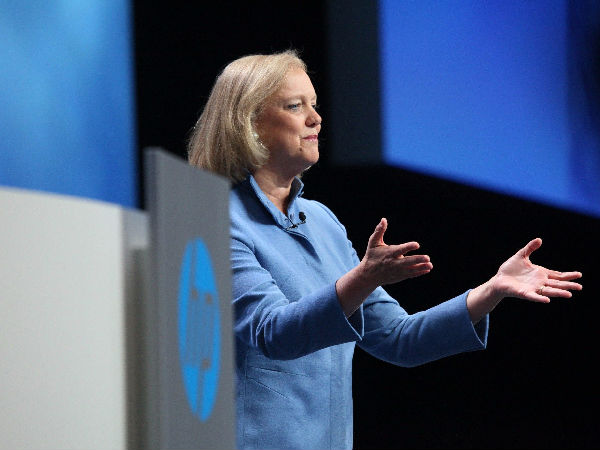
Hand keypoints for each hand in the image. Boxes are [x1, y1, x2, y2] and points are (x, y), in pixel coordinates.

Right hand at [335, 218, 431, 316]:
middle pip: (407, 261)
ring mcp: (398, 271)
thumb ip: (379, 231)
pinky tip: (427, 269)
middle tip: (427, 258)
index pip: (400, 250)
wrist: (368, 275)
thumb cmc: (372, 256)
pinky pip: (411, 274)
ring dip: (421, 267)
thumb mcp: (373, 243)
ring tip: (430, 265)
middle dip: (417, 260)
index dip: (408, 247)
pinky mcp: (400, 276)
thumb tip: (383, 219)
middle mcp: (394, 263)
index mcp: (389, 253)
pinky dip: (419, 272)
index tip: (417, 244)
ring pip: (411, 269)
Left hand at [467, 238, 582, 322]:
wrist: (498, 279)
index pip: (557, 275)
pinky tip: (547, 301)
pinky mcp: (524, 293)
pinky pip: (533, 296)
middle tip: (580, 287)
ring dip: (558, 293)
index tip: (579, 275)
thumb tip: (539, 239)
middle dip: (568, 285)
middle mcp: (539, 282)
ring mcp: (533, 288)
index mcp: (540, 274)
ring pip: (548, 291)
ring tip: (569, 294)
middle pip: (556, 284)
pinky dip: (540, 298)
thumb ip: (530, 248)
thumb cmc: (510, 269)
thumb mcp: (521, 256)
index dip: (568, 275)